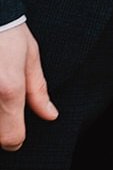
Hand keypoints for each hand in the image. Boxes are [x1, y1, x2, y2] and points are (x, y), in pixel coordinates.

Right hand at [0, 23, 57, 150]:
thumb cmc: (8, 31)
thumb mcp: (29, 55)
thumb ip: (37, 90)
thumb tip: (50, 115)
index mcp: (8, 88)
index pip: (10, 138)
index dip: (15, 138)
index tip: (16, 130)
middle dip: (0, 126)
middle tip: (3, 97)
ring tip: (0, 89)